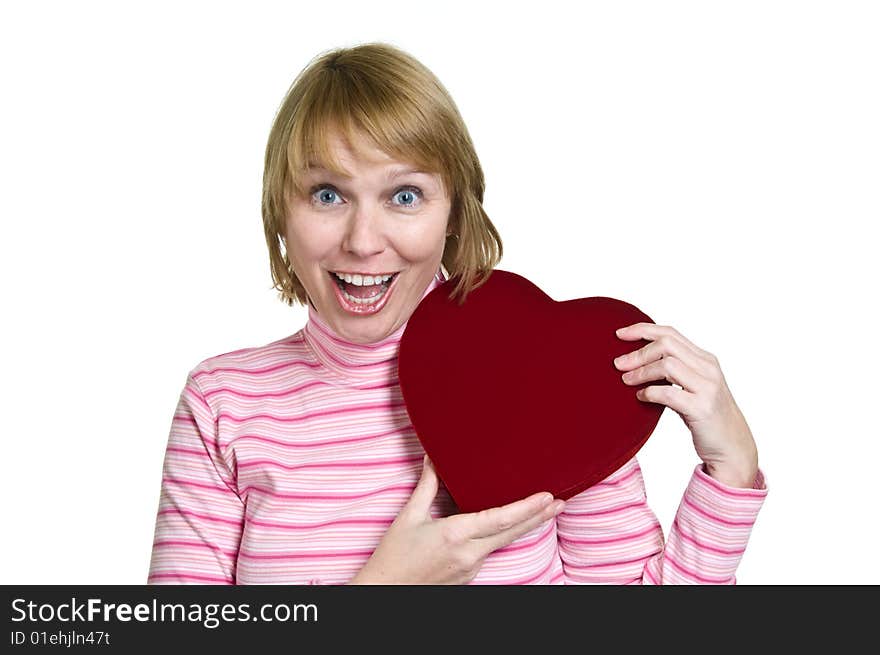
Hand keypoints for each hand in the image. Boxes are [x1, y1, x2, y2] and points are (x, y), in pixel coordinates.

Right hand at [349, 455, 564, 583]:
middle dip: (539, 517)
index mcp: (456, 535)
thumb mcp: (409, 517)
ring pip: (502, 543)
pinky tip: (505, 528)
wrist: (384, 591)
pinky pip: (488, 552)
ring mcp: (470, 568)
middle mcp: (469, 554)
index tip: (547, 496)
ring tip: (542, 511)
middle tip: (560, 503)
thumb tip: (433, 458)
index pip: (501, 520)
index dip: (527, 508)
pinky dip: (501, 537)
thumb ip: (427, 487)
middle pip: (512, 533)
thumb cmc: (393, 556)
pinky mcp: (467, 576)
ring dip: (523, 527)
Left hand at [613, 323, 758, 487]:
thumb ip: (674, 372)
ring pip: (667, 364)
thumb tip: (636, 361)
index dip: (643, 330)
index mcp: (705, 360)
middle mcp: (708, 369)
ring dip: (642, 371)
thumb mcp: (692, 387)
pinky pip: (669, 393)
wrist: (732, 447)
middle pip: (667, 344)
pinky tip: (641, 397)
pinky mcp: (702, 408)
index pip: (670, 333)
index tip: (619, 334)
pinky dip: (650, 392)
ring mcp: (707, 388)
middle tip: (618, 363)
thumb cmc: (706, 417)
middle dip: (638, 352)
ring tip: (626, 380)